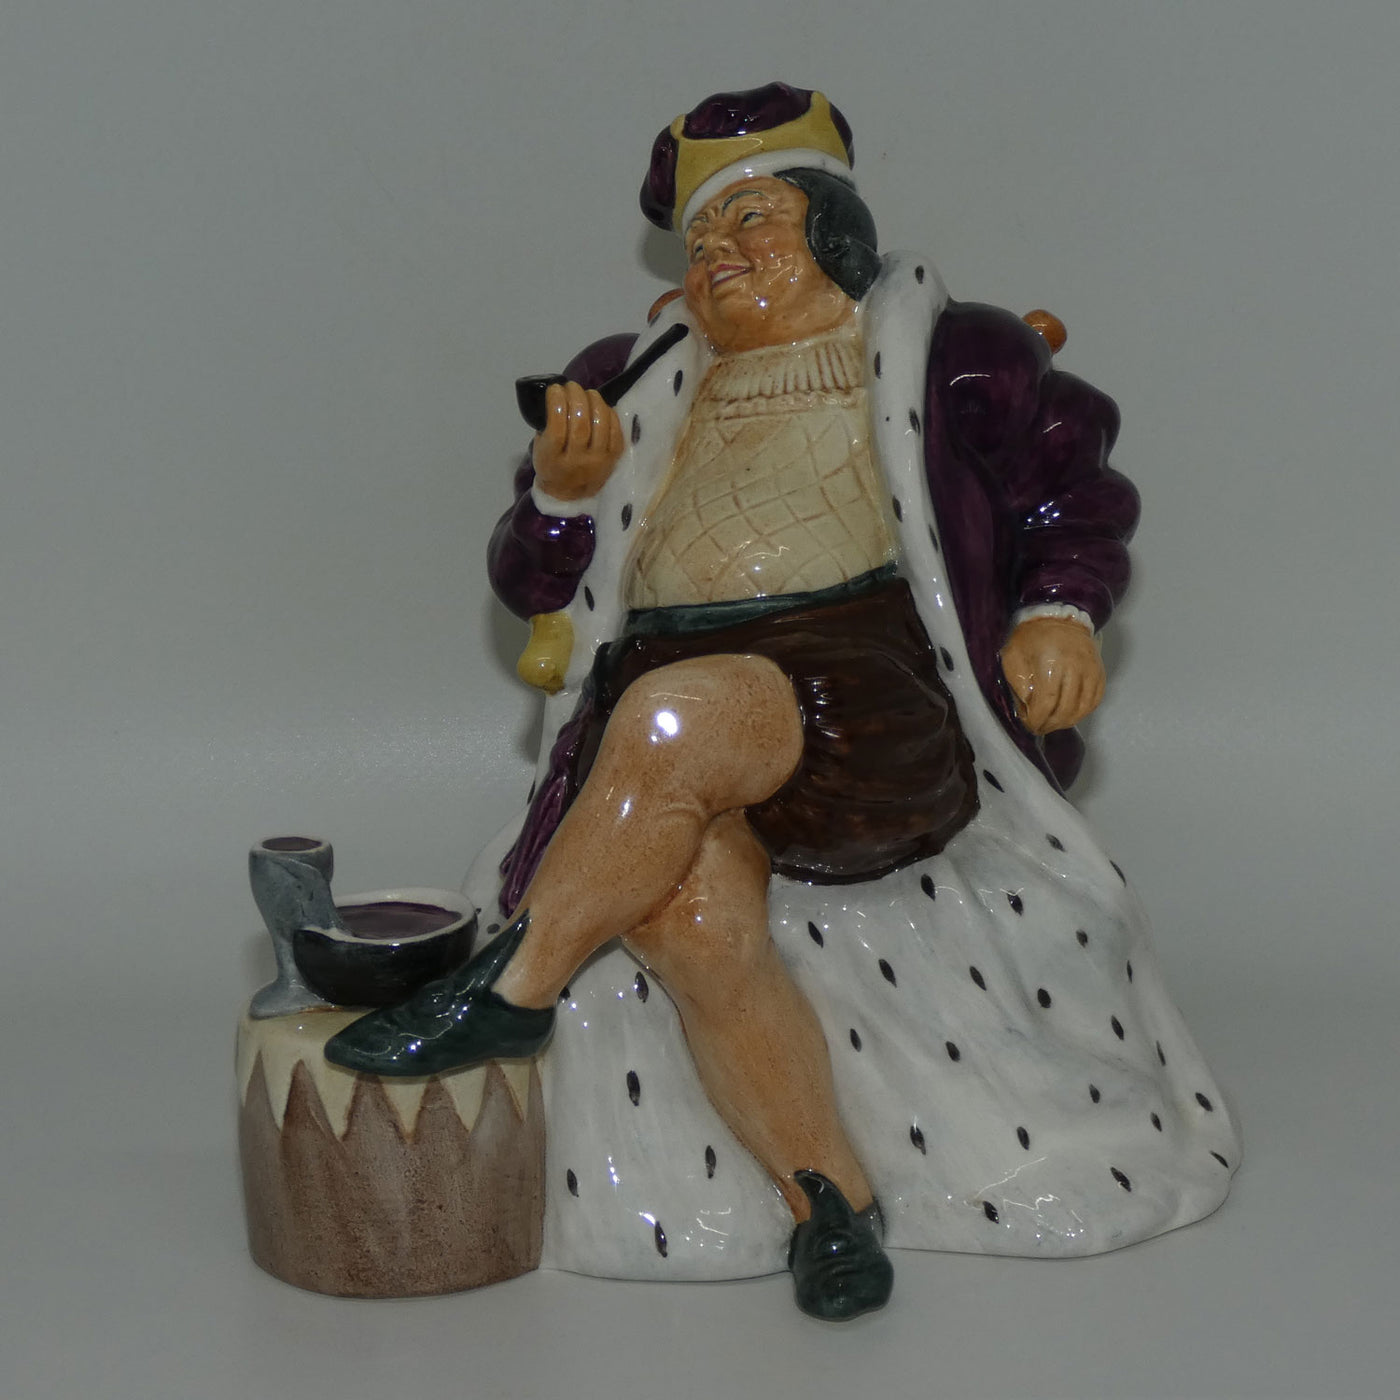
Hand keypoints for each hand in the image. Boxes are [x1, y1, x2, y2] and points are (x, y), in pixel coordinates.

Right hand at [531, 381, 623, 500]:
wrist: (569, 494)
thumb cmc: (551, 465)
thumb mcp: (540, 449)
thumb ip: (546, 426)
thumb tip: (559, 397)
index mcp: (553, 460)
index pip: (557, 428)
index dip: (557, 403)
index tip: (555, 389)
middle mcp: (577, 462)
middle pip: (581, 424)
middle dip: (576, 398)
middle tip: (572, 386)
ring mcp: (599, 461)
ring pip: (600, 425)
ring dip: (594, 401)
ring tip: (587, 393)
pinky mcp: (614, 458)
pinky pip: (615, 430)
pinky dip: (608, 413)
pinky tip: (600, 405)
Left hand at [999, 616, 1105, 734]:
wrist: (1058, 617)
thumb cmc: (1030, 638)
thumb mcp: (1013, 657)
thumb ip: (1018, 684)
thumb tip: (1027, 709)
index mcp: (1050, 663)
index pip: (1047, 702)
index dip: (1038, 719)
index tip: (1030, 725)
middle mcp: (1074, 667)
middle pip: (1065, 708)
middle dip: (1050, 724)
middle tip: (1040, 728)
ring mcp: (1090, 670)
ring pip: (1082, 707)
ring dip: (1066, 721)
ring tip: (1053, 723)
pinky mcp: (1099, 672)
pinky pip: (1095, 699)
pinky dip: (1083, 712)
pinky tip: (1070, 715)